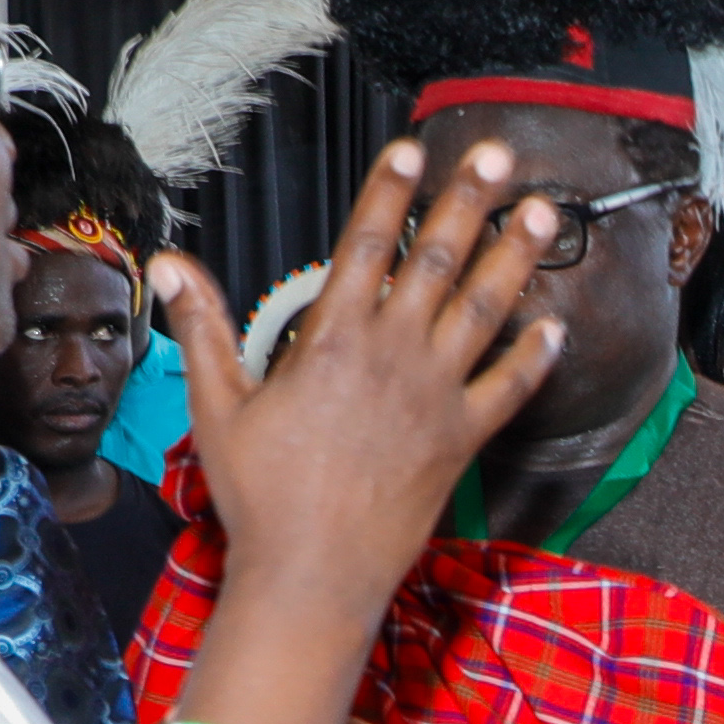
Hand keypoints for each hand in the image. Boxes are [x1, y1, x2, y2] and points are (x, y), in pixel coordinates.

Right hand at [169, 144, 563, 616]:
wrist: (311, 574)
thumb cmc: (259, 497)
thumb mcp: (217, 406)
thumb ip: (202, 327)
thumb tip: (167, 264)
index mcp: (332, 340)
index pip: (365, 244)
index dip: (391, 191)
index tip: (413, 149)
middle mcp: (391, 357)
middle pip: (438, 259)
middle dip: (471, 200)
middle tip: (502, 154)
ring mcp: (433, 397)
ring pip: (484, 310)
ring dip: (516, 257)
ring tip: (544, 213)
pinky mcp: (461, 440)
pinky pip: (508, 390)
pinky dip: (534, 358)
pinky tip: (556, 328)